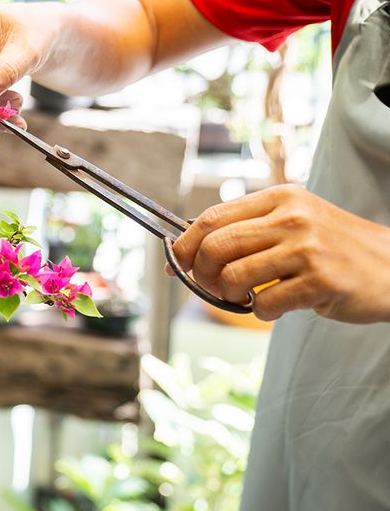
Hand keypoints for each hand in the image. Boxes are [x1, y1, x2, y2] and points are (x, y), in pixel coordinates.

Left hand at [171, 184, 389, 323]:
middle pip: (216, 246)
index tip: (176, 263)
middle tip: (212, 286)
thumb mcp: (295, 222)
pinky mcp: (321, 282)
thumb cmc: (334, 248)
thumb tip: (186, 250)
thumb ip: (248, 229)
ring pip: (235, 276)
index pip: (212, 217)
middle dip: (203, 273)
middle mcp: (293, 218)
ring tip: (246, 297)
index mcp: (281, 198)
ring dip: (230, 296)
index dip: (185, 244)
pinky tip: (276, 307)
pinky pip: (265, 304)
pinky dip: (261, 312)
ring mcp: (308, 249)